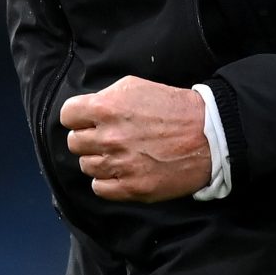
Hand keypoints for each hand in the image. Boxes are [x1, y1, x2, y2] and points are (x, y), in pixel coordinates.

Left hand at [59, 76, 212, 202]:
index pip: (67, 116)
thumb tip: (85, 112)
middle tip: (106, 137)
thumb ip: (105, 98)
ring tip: (119, 154)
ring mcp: (119, 165)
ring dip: (99, 160)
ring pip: (86, 166)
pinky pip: (99, 188)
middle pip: (74, 143)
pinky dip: (107, 181)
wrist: (208, 135)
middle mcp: (108, 137)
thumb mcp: (134, 86)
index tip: (87, 120)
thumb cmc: (172, 108)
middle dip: (87, 139)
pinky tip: (122, 171)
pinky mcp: (132, 187)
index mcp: (106, 108)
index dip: (77, 117)